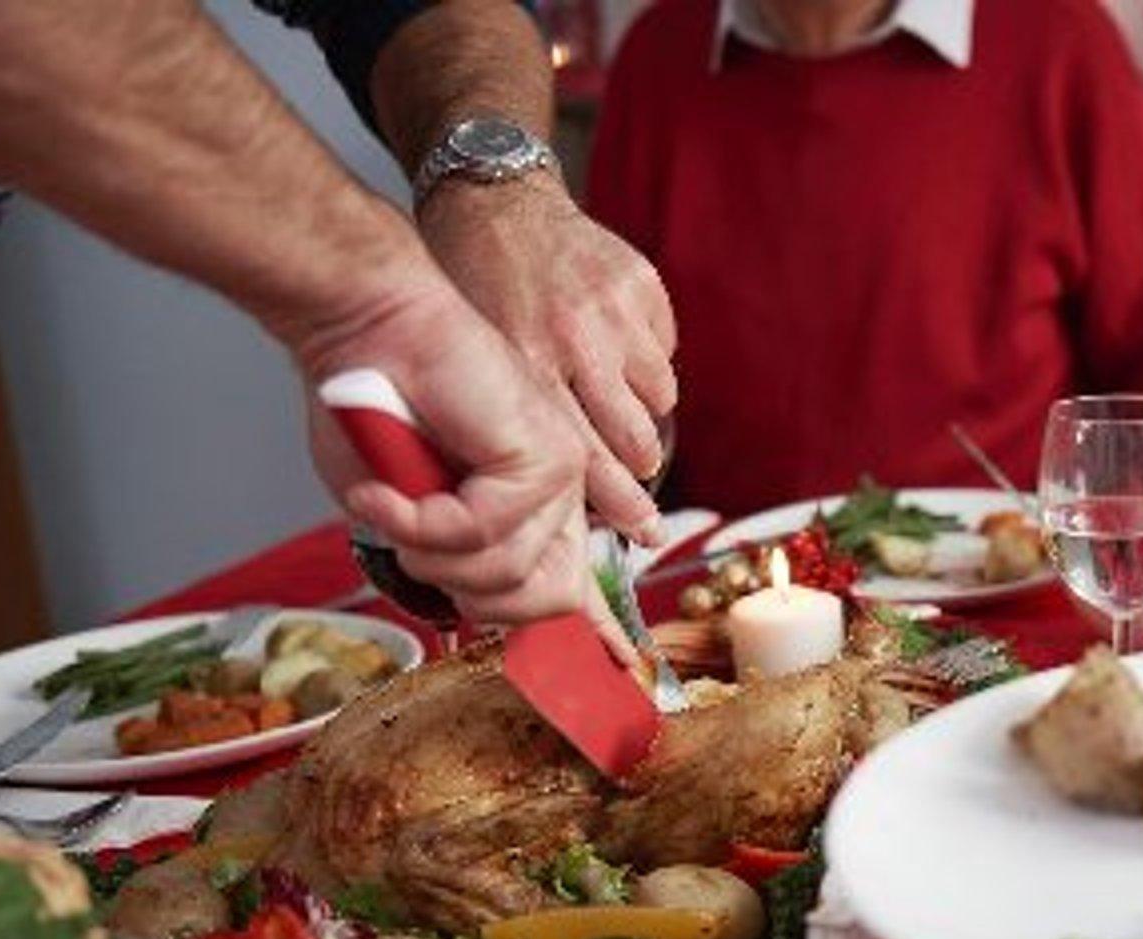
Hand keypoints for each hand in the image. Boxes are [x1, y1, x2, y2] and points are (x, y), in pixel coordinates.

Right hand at [296, 267, 616, 640]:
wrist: (363, 328)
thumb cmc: (370, 412)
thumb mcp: (406, 511)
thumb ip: (449, 559)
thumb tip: (475, 611)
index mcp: (535, 511)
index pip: (580, 589)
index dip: (597, 637)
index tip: (621, 672)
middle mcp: (559, 497)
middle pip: (544, 603)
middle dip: (465, 593)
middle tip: (411, 544)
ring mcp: (559, 476)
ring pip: (506, 574)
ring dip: (428, 552)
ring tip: (391, 501)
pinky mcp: (543, 456)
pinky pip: (481, 531)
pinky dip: (419, 520)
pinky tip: (387, 490)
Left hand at [419, 176, 676, 545]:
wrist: (493, 201)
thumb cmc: (476, 293)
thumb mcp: (481, 362)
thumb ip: (523, 422)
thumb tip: (568, 497)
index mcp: (529, 365)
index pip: (589, 456)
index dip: (622, 503)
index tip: (646, 533)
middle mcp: (576, 340)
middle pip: (637, 438)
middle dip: (639, 464)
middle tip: (637, 471)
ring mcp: (614, 310)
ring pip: (659, 398)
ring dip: (644, 410)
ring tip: (614, 397)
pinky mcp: (640, 285)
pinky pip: (665, 350)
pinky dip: (647, 360)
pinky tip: (615, 346)